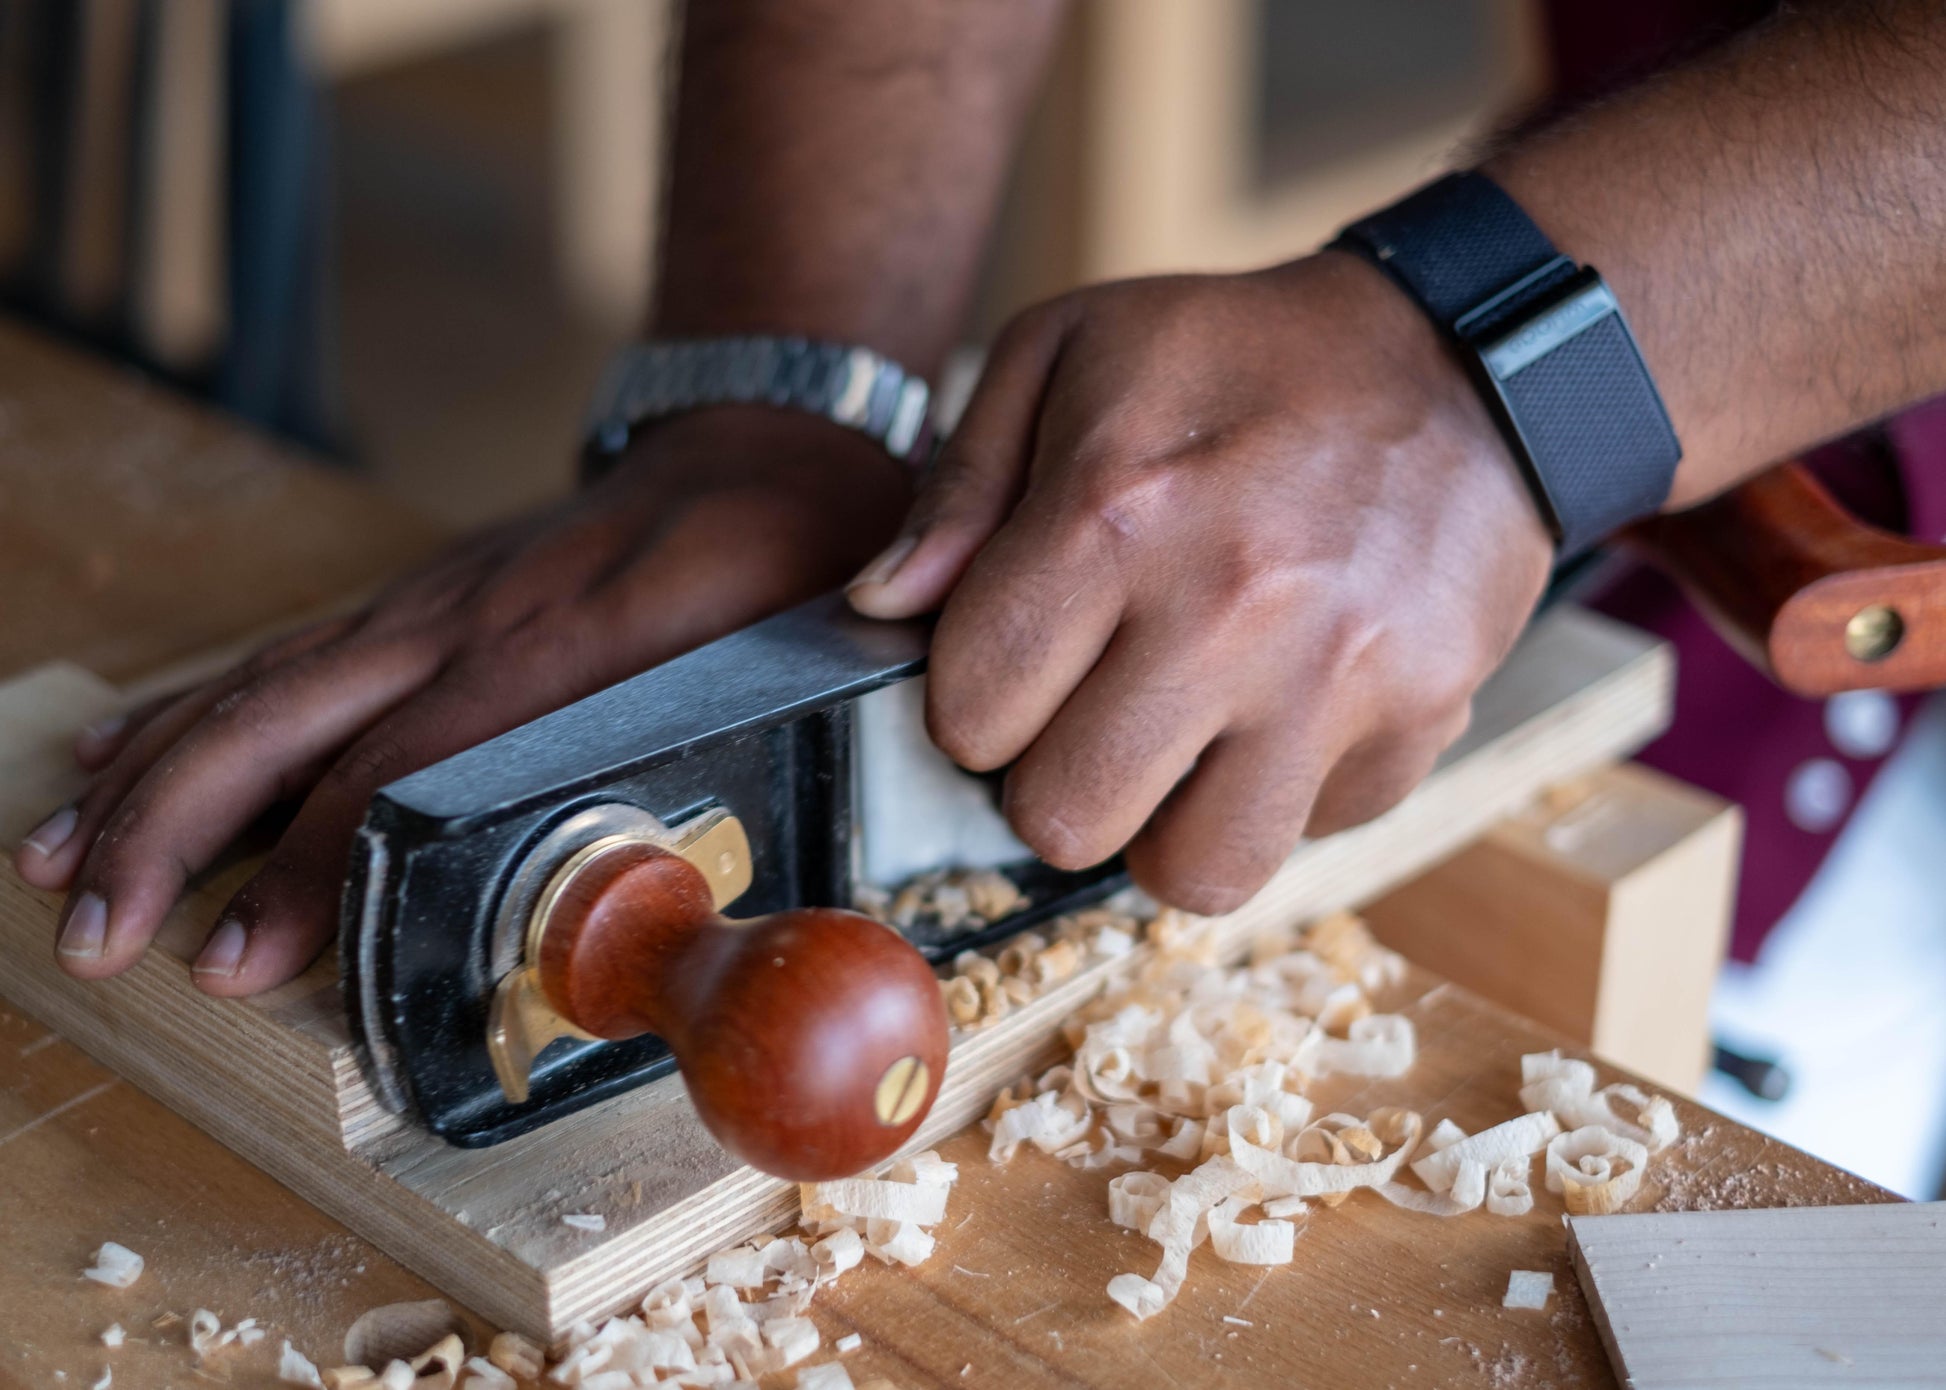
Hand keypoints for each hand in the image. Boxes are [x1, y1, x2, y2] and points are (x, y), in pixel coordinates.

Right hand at [17, 407, 908, 993]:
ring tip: (62, 868)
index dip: (315, 865)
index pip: (411, 768)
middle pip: (291, 725)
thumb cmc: (801, 551)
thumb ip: (816, 744)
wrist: (767, 435)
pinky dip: (193, 707)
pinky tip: (121, 754)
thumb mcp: (836, 641)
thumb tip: (818, 864)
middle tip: (101, 940)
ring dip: (156, 780)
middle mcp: (476, 619)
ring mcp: (436, 602)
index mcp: (574, 648)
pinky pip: (287, 652)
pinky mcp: (425, 597)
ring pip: (263, 688)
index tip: (239, 954)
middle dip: (180, 834)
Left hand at [849, 253, 1553, 913]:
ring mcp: (1332, 681)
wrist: (1463, 360)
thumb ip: (959, 485)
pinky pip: (1305, 836)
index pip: (970, 713)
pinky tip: (1277, 710)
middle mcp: (1225, 612)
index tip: (1012, 664)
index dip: (971, 701)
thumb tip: (878, 607)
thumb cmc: (1239, 356)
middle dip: (1052, 778)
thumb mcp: (1069, 352)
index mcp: (1114, 514)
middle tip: (1089, 711)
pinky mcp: (1416, 725)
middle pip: (1061, 819)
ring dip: (1162, 825)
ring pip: (1191, 875)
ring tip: (1174, 744)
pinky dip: (1277, 796)